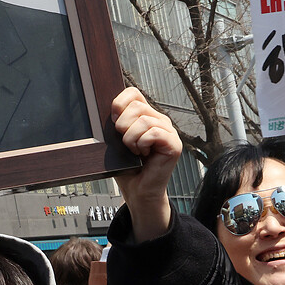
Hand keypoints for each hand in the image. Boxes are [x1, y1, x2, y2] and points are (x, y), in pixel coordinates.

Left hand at [111, 88, 181, 241]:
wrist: (137, 191)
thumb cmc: (127, 168)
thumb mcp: (116, 141)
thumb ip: (117, 122)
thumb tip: (110, 110)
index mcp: (146, 116)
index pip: (133, 93)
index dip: (119, 104)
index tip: (114, 123)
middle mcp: (160, 120)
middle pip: (136, 106)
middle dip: (122, 126)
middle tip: (125, 143)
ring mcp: (169, 131)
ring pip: (144, 120)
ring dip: (131, 139)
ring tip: (134, 151)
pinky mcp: (174, 144)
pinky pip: (153, 132)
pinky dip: (142, 144)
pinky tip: (143, 154)